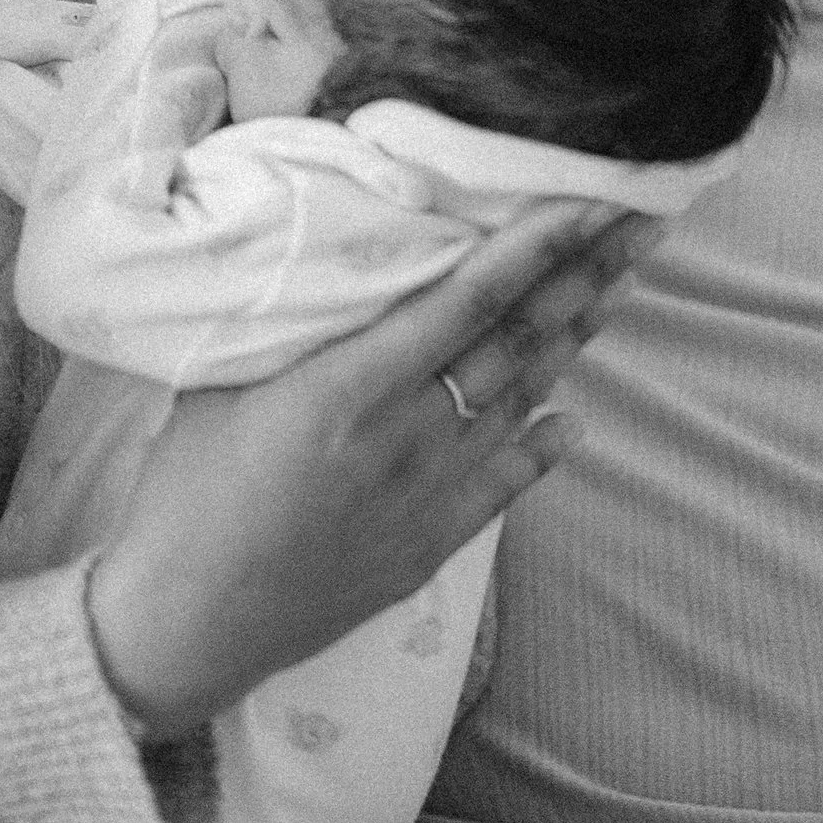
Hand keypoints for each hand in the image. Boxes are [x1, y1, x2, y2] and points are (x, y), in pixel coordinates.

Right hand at [85, 198, 653, 735]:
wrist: (186, 621)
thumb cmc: (185, 495)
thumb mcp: (220, 386)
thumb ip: (290, 332)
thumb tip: (334, 270)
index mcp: (348, 388)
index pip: (464, 301)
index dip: (532, 248)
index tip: (584, 201)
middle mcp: (406, 437)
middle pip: (514, 342)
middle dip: (580, 276)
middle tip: (637, 222)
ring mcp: (427, 495)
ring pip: (520, 402)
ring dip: (574, 342)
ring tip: (620, 288)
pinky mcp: (429, 545)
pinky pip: (505, 485)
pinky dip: (543, 445)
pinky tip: (574, 417)